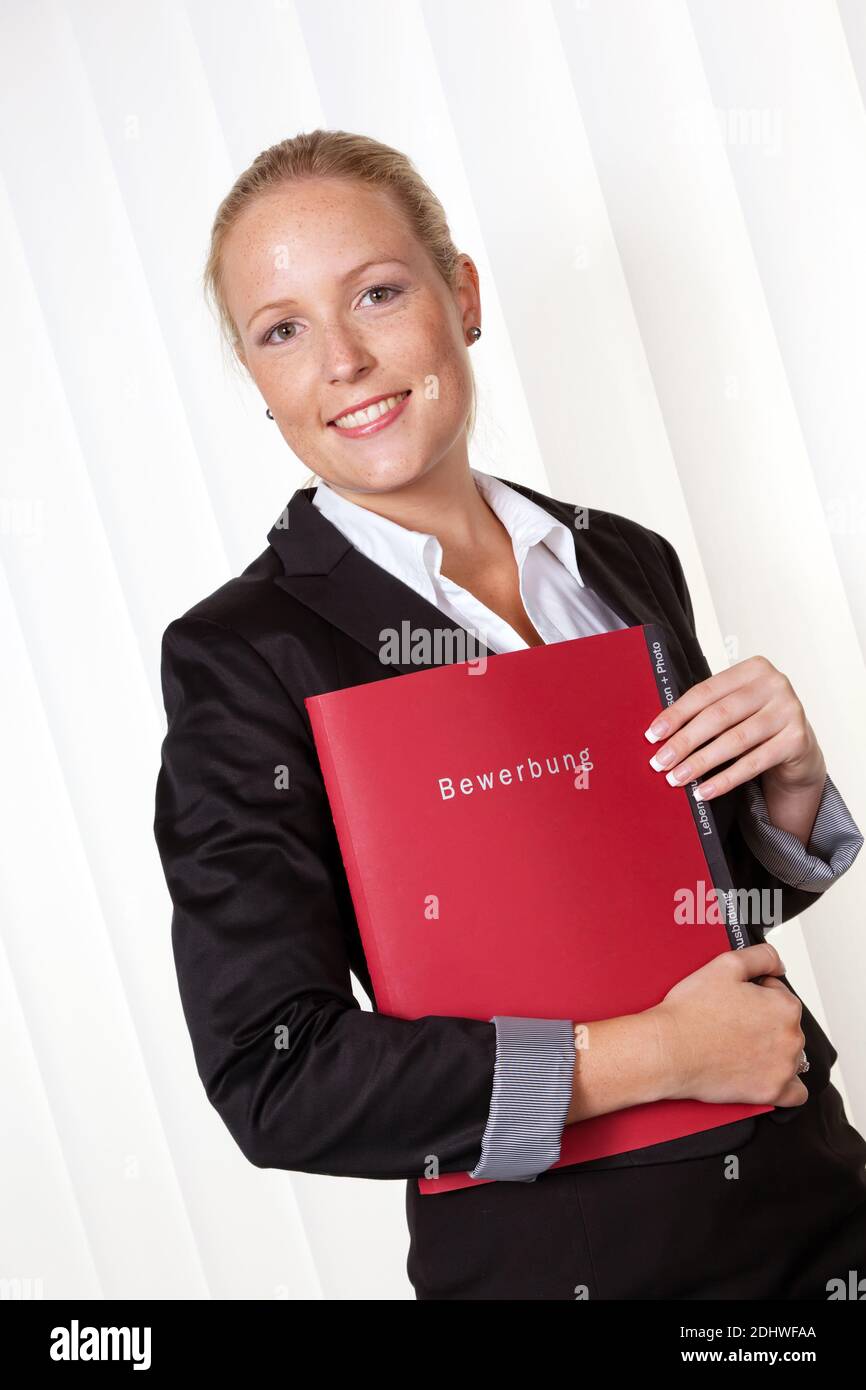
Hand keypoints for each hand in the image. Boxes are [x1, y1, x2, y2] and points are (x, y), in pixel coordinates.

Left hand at [643, 655, 825, 821]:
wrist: (798, 745)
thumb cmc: (756, 722)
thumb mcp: (734, 708)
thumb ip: (706, 711)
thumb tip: (661, 734)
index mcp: (753, 668)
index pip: (705, 692)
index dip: (676, 714)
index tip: (653, 735)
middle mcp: (774, 684)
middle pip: (718, 716)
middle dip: (684, 741)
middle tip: (661, 761)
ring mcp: (789, 711)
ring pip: (734, 740)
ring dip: (701, 763)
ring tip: (677, 778)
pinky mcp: (797, 740)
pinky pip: (754, 763)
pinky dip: (725, 779)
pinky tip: (705, 790)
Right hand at [651, 942, 808, 1108]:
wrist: (669, 1050)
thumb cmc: (691, 1013)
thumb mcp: (726, 964)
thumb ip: (762, 956)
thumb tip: (778, 964)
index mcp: (785, 1007)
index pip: (780, 994)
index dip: (756, 993)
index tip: (737, 1001)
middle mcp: (791, 1039)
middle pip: (786, 1025)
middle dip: (765, 1021)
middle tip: (734, 1022)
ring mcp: (782, 1068)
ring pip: (790, 1055)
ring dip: (773, 1049)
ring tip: (741, 1046)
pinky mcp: (770, 1093)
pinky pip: (795, 1093)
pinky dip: (785, 1084)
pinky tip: (766, 1073)